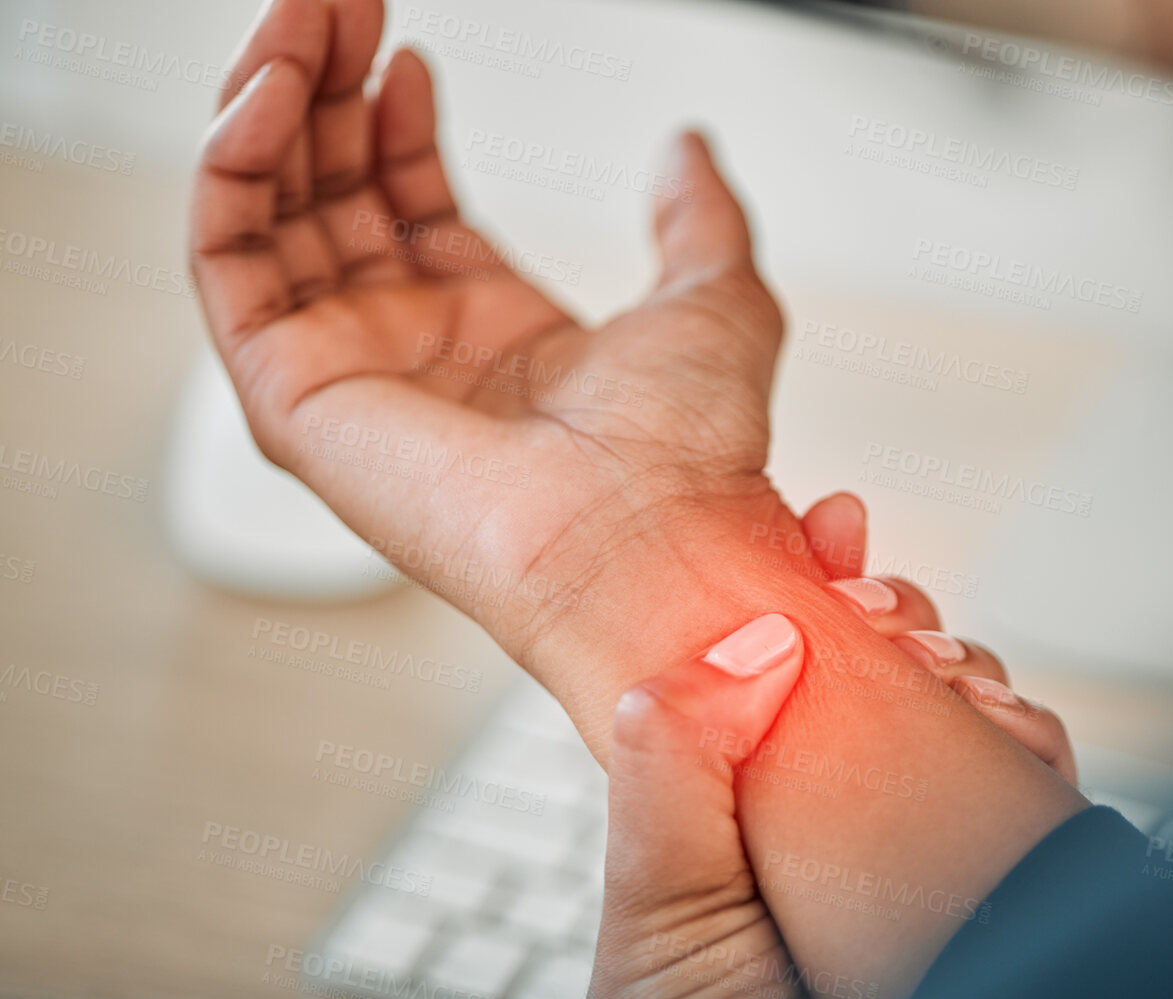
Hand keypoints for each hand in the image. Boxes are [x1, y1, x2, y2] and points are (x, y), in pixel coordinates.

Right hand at [193, 0, 802, 685]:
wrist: (651, 540)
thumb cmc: (690, 456)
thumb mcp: (713, 302)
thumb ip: (697, 218)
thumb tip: (689, 151)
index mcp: (497, 336)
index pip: (410, 205)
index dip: (397, 123)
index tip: (405, 52)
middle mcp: (414, 354)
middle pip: (332, 196)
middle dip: (325, 92)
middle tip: (326, 5)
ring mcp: (349, 375)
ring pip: (268, 217)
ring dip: (268, 107)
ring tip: (292, 23)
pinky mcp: (294, 397)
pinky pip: (227, 264)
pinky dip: (232, 169)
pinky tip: (267, 95)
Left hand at [578, 496, 1083, 998]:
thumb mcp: (660, 920)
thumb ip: (677, 778)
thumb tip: (746, 635)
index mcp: (744, 800)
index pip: (781, 660)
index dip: (809, 581)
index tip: (834, 522)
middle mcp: (836, 814)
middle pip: (884, 671)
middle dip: (905, 620)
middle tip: (898, 613)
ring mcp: (919, 847)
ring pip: (966, 716)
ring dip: (973, 676)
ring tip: (957, 683)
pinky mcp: (996, 886)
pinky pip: (1027, 787)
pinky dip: (1029, 744)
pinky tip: (1012, 741)